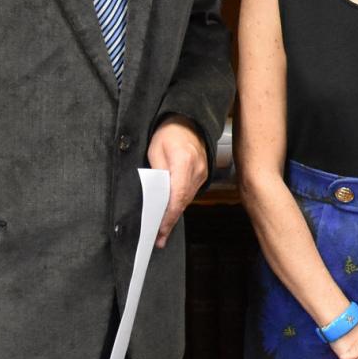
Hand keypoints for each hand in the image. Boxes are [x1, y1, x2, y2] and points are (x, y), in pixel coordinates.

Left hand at [148, 117, 207, 247]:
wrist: (188, 120)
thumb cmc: (169, 131)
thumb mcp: (154, 150)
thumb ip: (156, 173)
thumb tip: (155, 197)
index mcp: (184, 162)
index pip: (176, 196)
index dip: (167, 216)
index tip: (159, 231)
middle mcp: (197, 170)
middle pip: (182, 202)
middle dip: (170, 221)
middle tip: (159, 238)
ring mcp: (202, 173)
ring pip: (187, 199)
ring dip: (175, 214)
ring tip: (163, 230)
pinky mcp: (203, 173)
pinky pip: (190, 192)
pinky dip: (180, 204)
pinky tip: (172, 212)